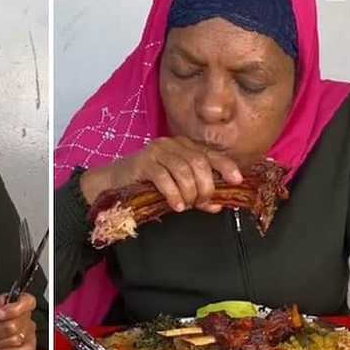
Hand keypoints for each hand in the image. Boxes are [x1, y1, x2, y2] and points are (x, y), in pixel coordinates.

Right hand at [80, 137, 242, 212]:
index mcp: (184, 146)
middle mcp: (172, 144)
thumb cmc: (147, 184)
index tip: (236, 180)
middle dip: (205, 185)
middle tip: (204, 202)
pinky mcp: (142, 163)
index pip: (210, 154)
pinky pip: (164, 177)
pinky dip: (173, 193)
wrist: (113, 183)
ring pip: (183, 170)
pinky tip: (176, 205)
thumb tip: (218, 205)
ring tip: (188, 205)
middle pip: (198, 162)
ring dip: (189, 191)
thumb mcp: (176, 188)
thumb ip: (197, 194)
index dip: (226, 166)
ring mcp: (156, 151)